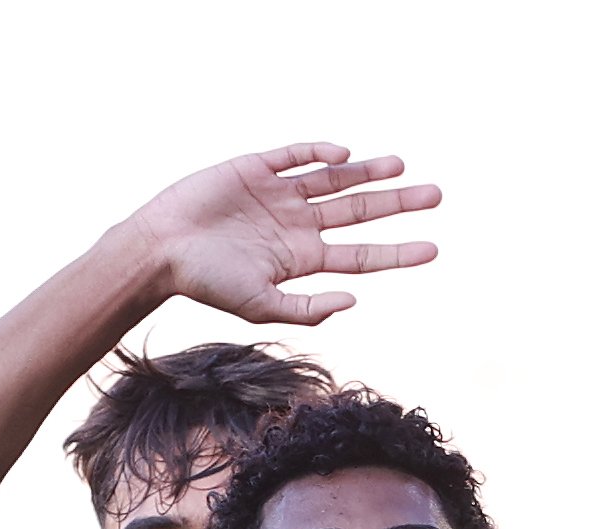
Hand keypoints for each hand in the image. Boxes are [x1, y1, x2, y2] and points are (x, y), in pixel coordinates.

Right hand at [120, 144, 440, 326]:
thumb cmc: (206, 283)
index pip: (360, 255)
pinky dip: (321, 152)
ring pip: (336, 180)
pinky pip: (298, 154)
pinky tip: (344, 155)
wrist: (160, 249)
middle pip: (359, 211)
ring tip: (401, 165)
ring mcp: (280, 194)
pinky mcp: (258, 167)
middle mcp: (297, 225)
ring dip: (369, 173)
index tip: (434, 248)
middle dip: (397, 203)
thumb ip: (307, 308)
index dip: (397, 252)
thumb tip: (355, 299)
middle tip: (436, 195)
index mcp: (301, 259)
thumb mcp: (260, 306)